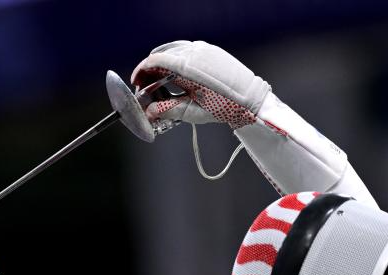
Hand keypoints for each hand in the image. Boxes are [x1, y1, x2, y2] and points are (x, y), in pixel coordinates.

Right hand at [131, 40, 270, 129]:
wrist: (251, 99)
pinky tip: (177, 78)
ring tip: (161, 85)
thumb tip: (149, 112)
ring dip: (163, 66)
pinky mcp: (210, 50)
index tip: (136, 83)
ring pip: (173, 53)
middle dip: (150, 71)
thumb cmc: (224, 106)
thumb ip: (167, 110)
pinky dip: (176, 63)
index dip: (141, 72)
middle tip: (146, 88)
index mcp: (187, 68)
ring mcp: (203, 49)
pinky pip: (186, 52)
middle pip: (161, 56)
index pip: (154, 62)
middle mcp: (194, 53)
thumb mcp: (192, 112)